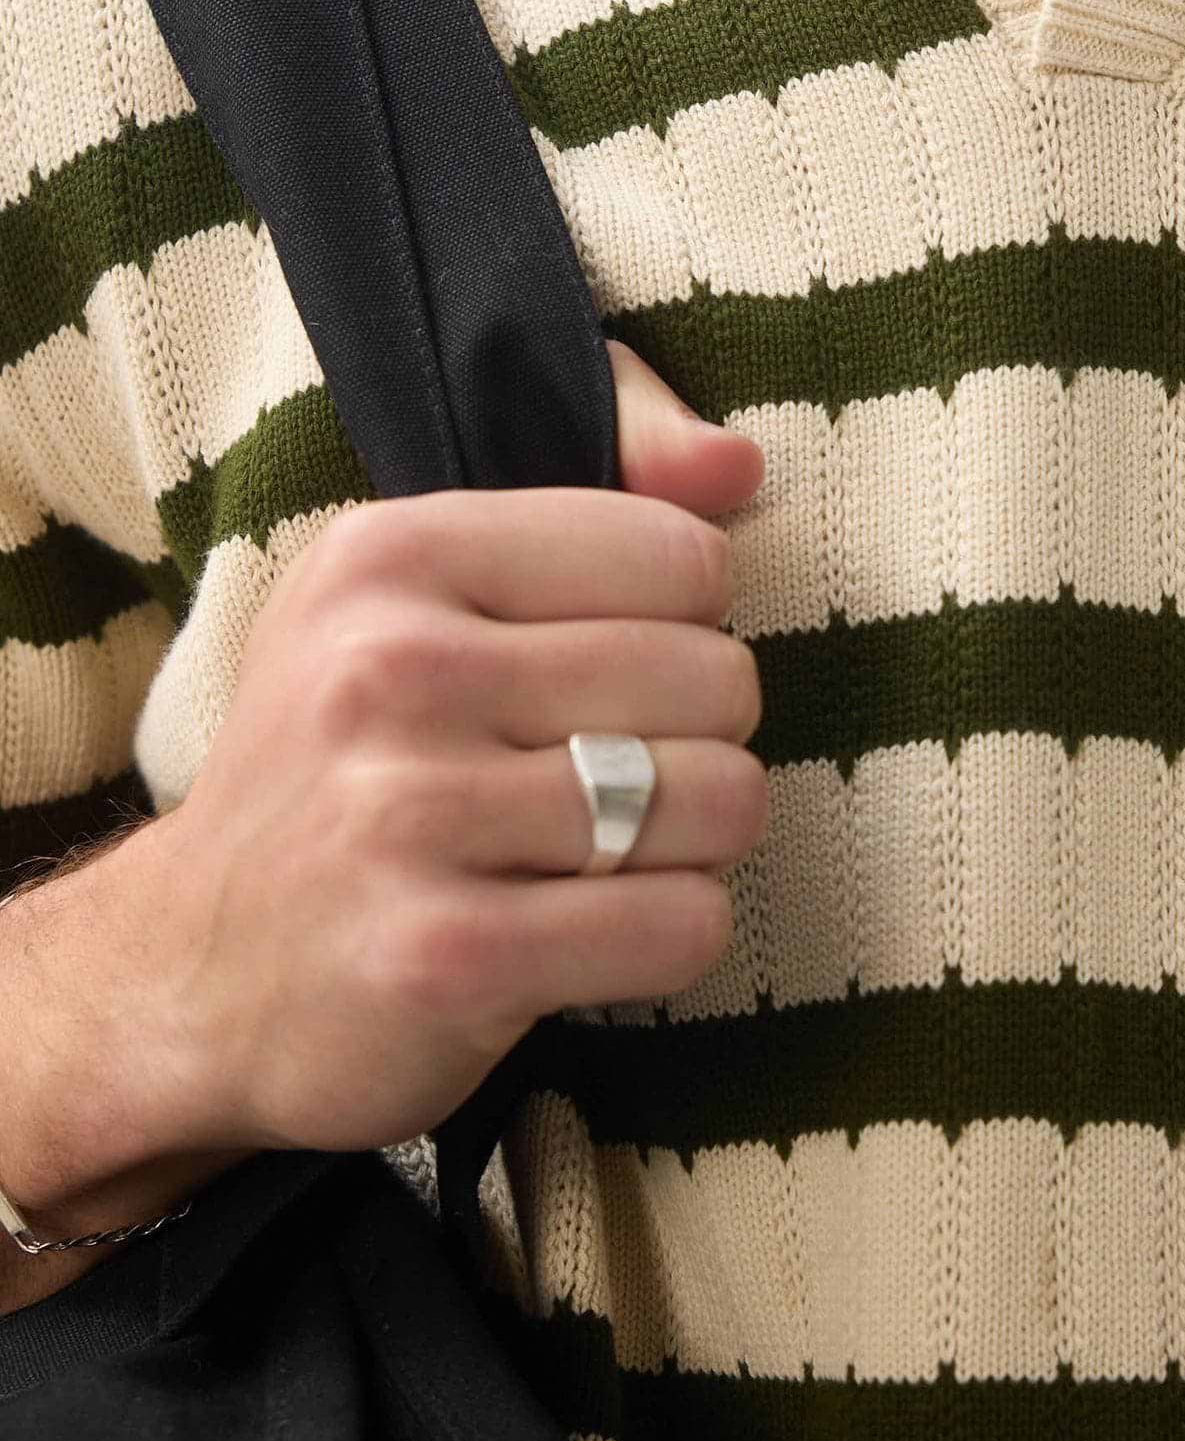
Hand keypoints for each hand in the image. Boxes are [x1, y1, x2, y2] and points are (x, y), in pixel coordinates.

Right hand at [109, 341, 766, 1163]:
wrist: (187, 973)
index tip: (605, 678)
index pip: (683, 558)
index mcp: (391, 557)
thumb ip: (597, 504)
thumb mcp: (415, 594)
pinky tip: (594, 933)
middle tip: (613, 780)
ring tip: (607, 855)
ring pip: (720, 801)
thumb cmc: (344, 763)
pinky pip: (683, 925)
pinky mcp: (447, 957)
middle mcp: (391, 670)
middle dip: (701, 741)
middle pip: (717, 680)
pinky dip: (673, 936)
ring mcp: (410, 817)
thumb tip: (741, 468)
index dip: (685, 629)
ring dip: (693, 844)